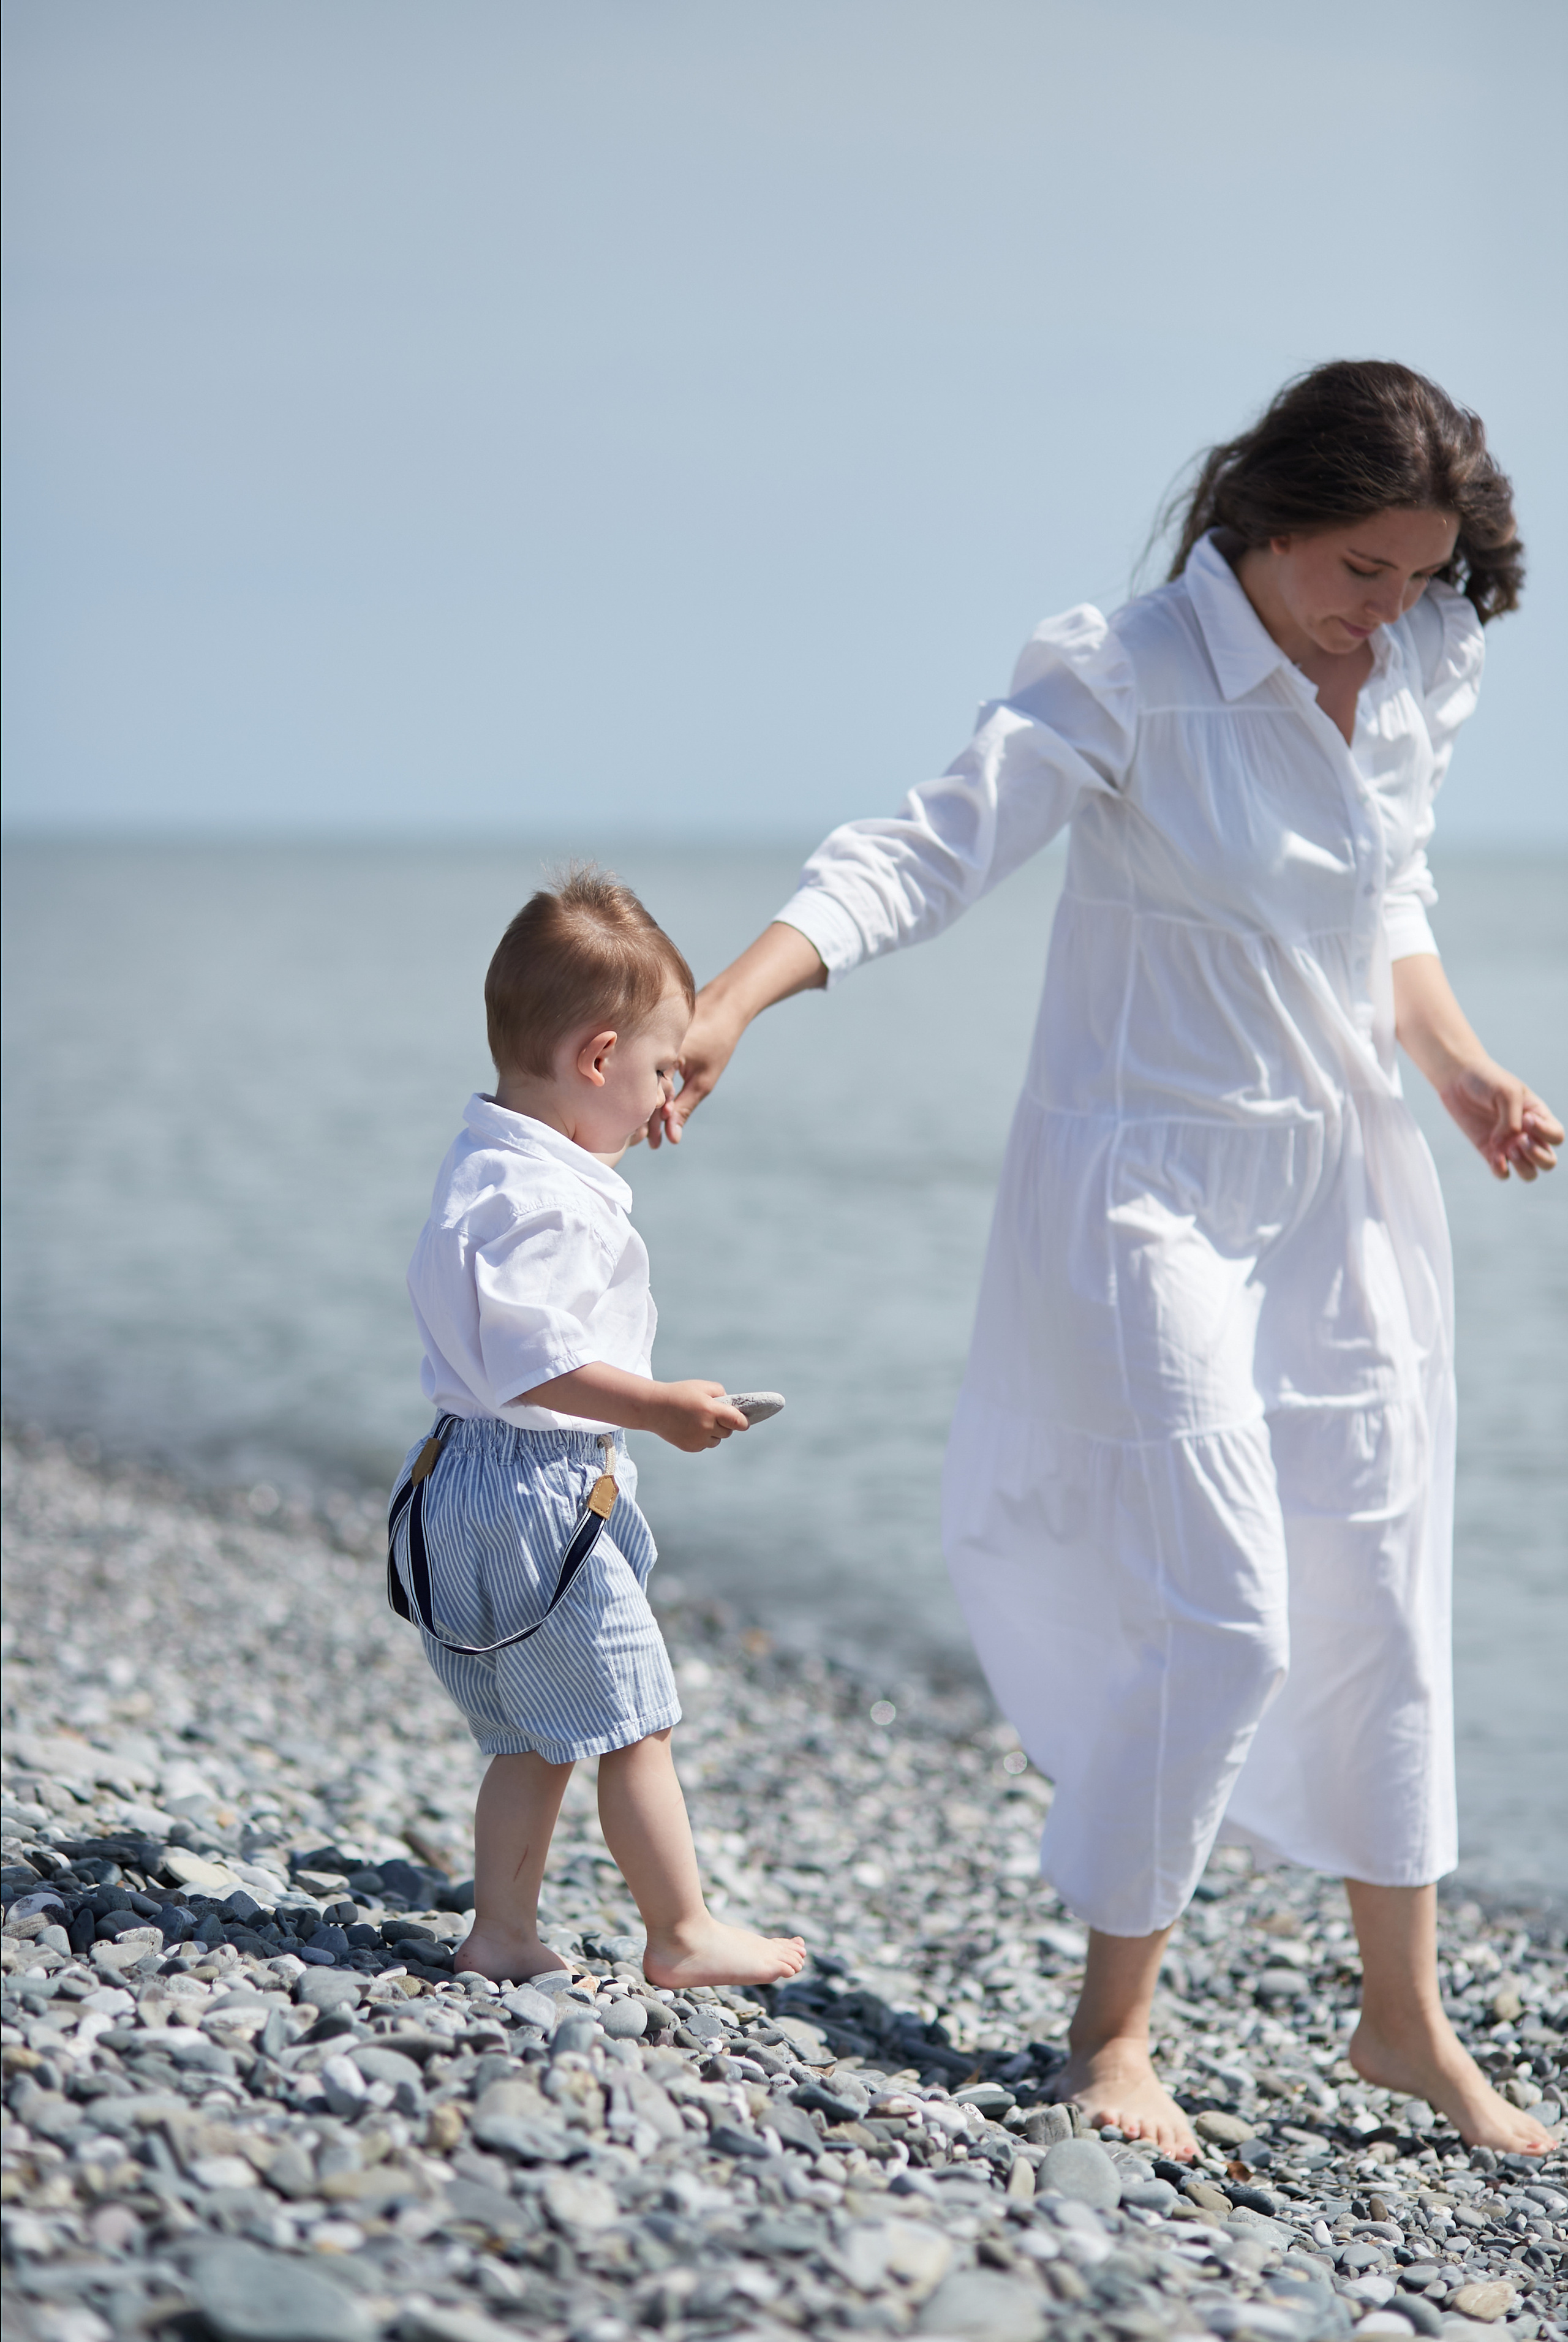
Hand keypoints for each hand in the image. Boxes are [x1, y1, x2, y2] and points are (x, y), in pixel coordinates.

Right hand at [645, 997, 745, 1148]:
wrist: (721, 1006)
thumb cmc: (717, 1042)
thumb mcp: (704, 1080)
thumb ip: (685, 1107)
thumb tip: (673, 1136)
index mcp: (665, 1054)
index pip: (654, 1093)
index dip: (656, 1119)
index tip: (657, 1142)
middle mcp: (651, 1048)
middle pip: (642, 1090)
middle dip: (646, 1118)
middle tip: (650, 1144)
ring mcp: (648, 1043)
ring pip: (641, 1081)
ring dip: (645, 1106)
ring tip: (648, 1134)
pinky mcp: (648, 1043)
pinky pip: (643, 1070)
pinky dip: (647, 1088)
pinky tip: (648, 1107)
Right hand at [648, 1381, 749, 1451]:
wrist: (653, 1408)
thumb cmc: (680, 1394)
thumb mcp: (701, 1386)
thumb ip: (721, 1393)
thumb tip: (732, 1407)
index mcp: (711, 1410)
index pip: (738, 1421)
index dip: (743, 1422)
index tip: (744, 1422)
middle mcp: (706, 1427)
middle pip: (728, 1431)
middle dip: (725, 1424)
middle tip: (714, 1415)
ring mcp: (698, 1439)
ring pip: (717, 1440)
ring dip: (714, 1433)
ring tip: (700, 1421)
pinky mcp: (690, 1447)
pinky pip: (704, 1445)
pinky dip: (702, 1439)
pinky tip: (690, 1428)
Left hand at [1438, 1063, 1560, 1181]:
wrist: (1458, 1079)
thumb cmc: (1488, 1081)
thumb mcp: (1507, 1093)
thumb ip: (1511, 1120)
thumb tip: (1504, 1145)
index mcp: (1539, 1117)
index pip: (1556, 1136)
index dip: (1546, 1133)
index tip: (1525, 1118)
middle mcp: (1528, 1135)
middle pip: (1548, 1161)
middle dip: (1538, 1156)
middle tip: (1519, 1140)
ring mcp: (1509, 1146)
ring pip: (1529, 1173)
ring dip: (1523, 1166)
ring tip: (1509, 1148)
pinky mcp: (1489, 1152)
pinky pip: (1502, 1173)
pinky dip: (1501, 1171)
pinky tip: (1495, 1158)